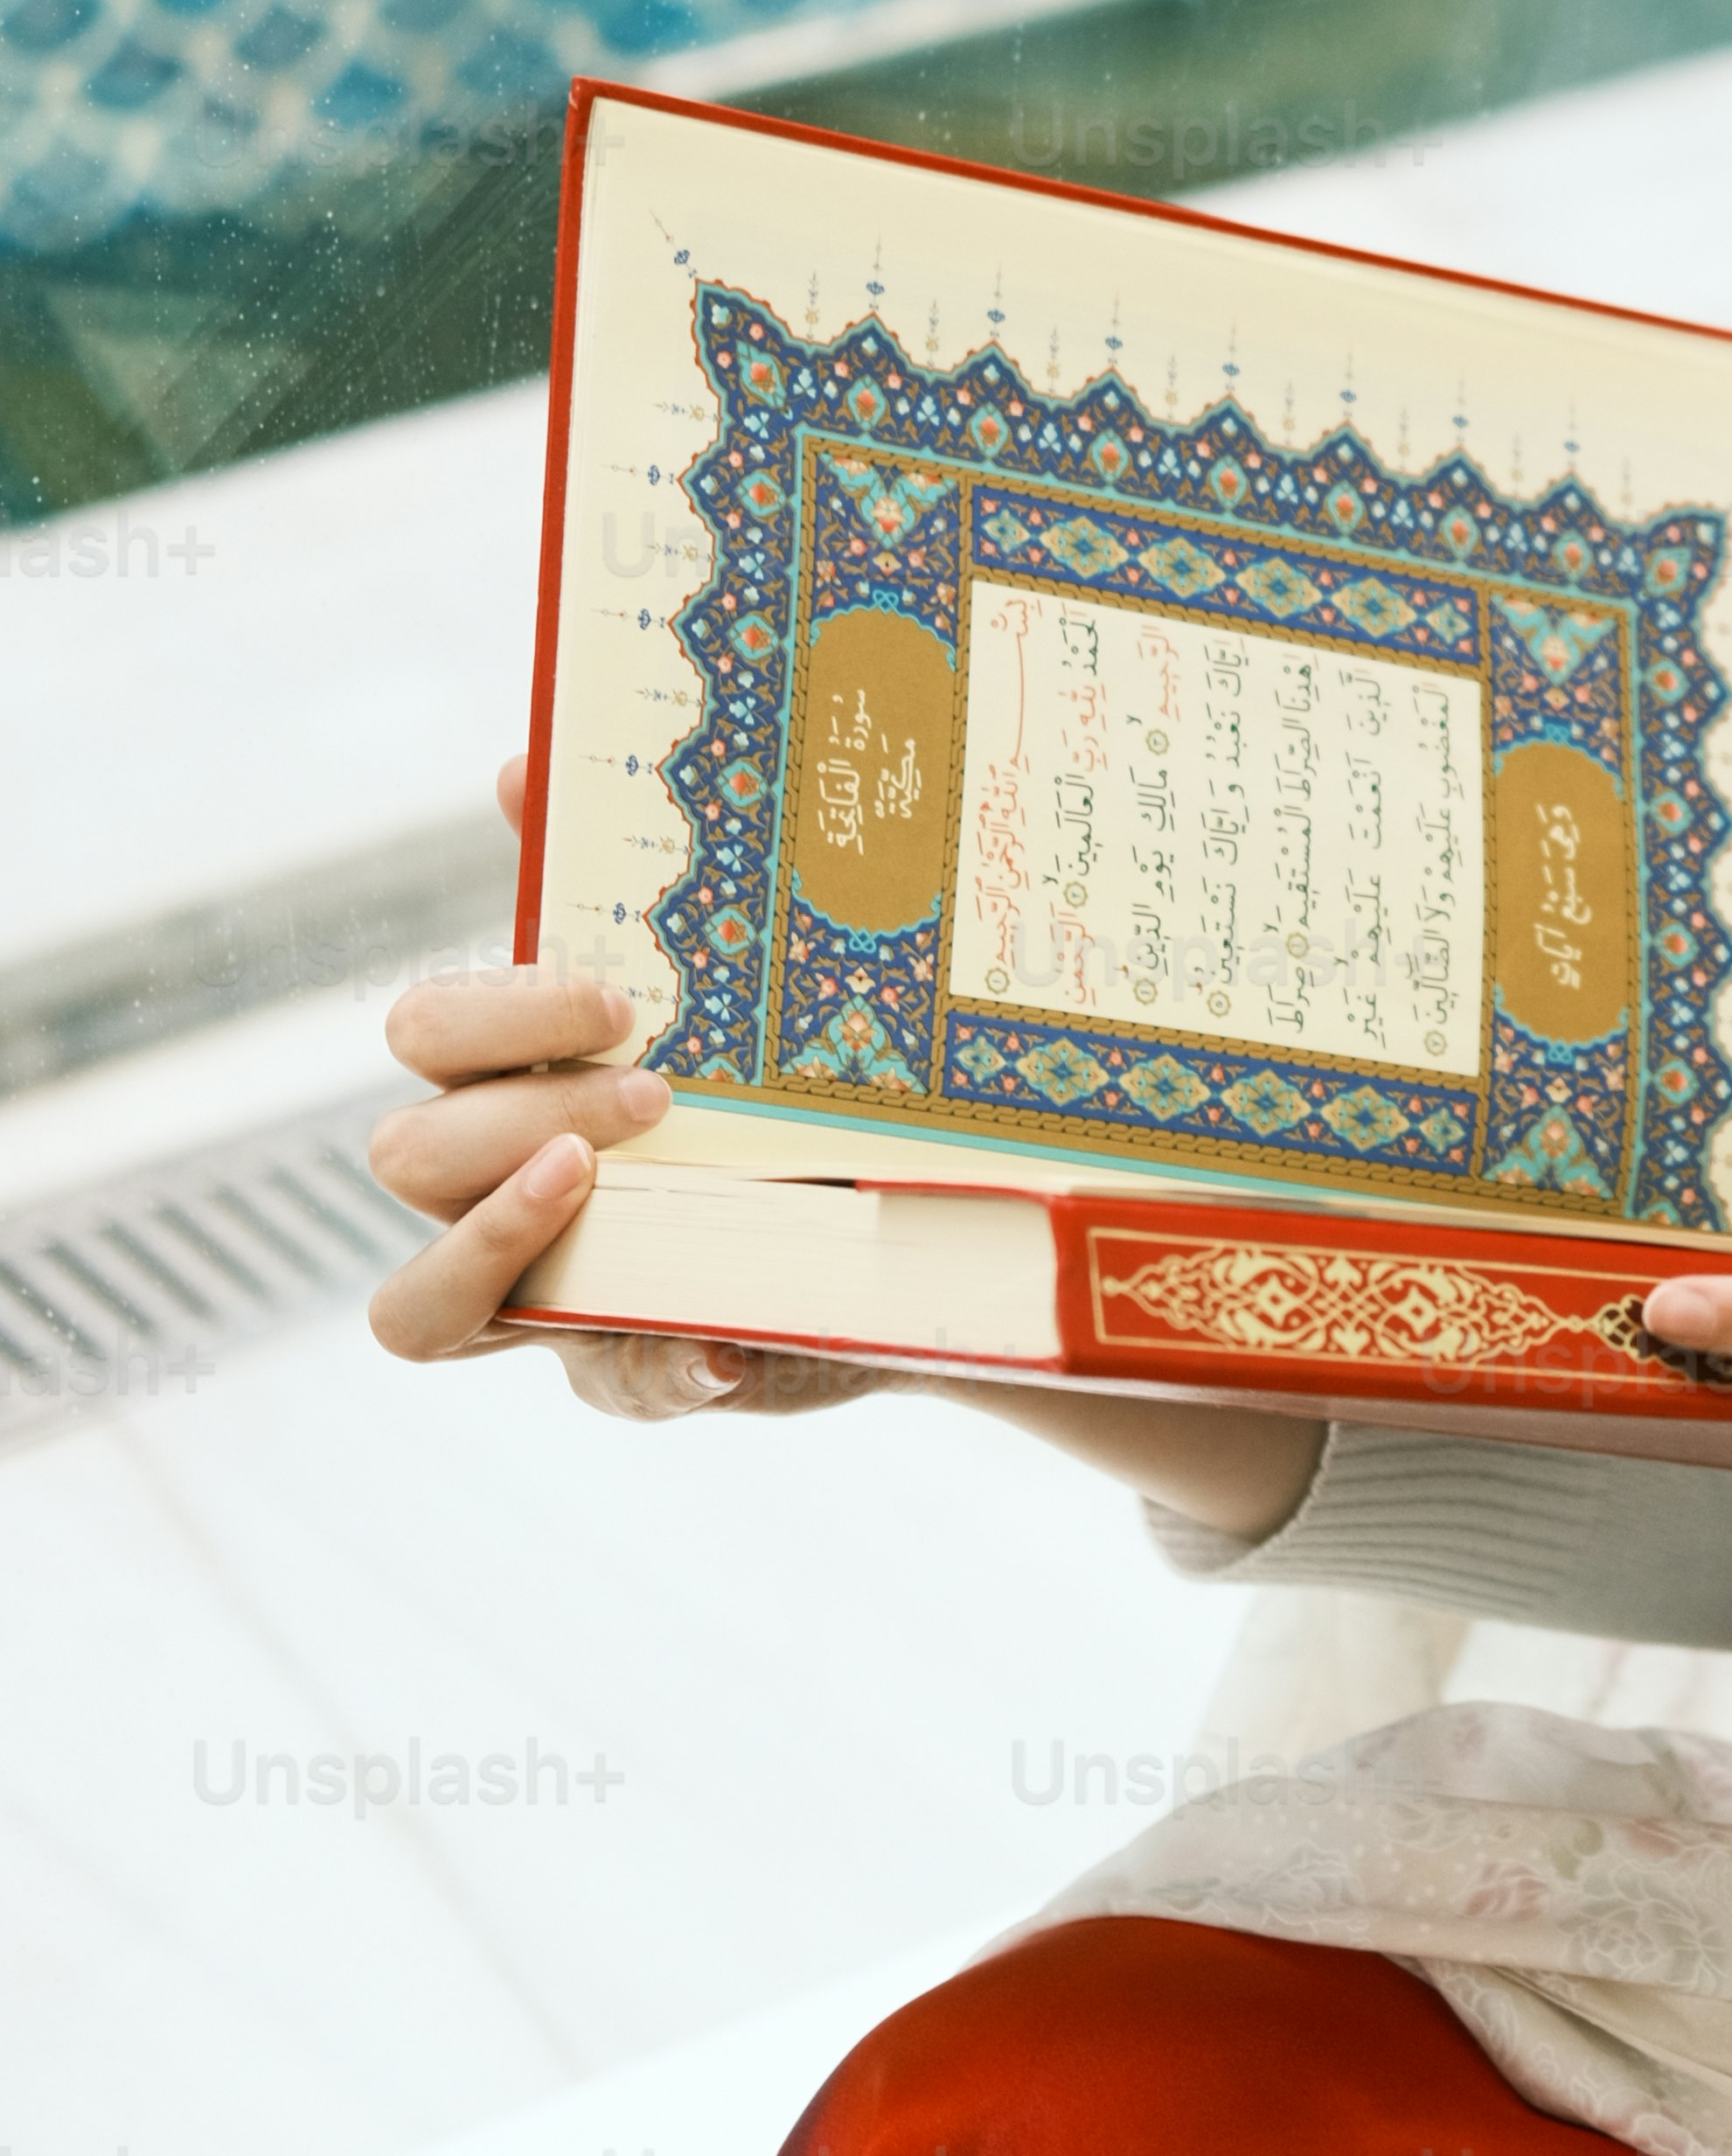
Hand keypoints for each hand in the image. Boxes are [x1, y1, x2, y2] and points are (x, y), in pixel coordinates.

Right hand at [365, 753, 865, 1420]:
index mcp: (510, 1074)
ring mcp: (546, 1295)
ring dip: (505, 1234)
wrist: (902, 1189)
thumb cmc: (771, 1067)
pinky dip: (659, 1369)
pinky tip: (722, 1346)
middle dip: (513, 1111)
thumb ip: (617, 880)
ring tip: (609, 1184)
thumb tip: (519, 765)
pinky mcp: (631, 1374)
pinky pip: (609, 1390)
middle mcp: (494, 1189)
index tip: (613, 993)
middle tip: (653, 1090)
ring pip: (418, 1303)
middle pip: (405, 1155)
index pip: (423, 1037)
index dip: (490, 1014)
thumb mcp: (717, 981)